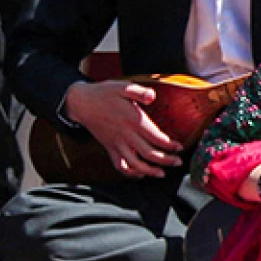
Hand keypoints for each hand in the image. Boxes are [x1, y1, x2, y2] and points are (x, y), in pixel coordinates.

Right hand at [64, 79, 181, 177]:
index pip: (155, 137)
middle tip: (178, 162)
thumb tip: (152, 96)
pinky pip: (119, 164)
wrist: (80, 103)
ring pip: (134, 163)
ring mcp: (116, 143)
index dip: (169, 145)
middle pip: (148, 153)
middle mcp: (125, 135)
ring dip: (149, 171)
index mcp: (132, 120)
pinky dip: (129, 172)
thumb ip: (139, 91)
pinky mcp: (109, 147)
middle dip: (165, 160)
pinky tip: (139, 174)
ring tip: (161, 174)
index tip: (180, 147)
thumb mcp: (123, 86)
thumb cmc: (104, 93)